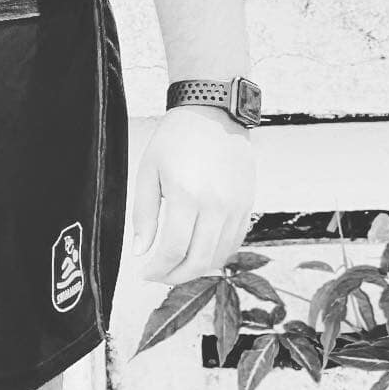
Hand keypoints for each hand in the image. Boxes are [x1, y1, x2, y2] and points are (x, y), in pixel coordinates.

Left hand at [132, 104, 255, 283]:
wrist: (212, 113)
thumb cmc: (175, 138)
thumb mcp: (149, 170)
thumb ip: (144, 214)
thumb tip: (141, 252)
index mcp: (186, 196)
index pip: (173, 250)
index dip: (158, 269)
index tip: (145, 273)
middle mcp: (215, 206)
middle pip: (199, 261)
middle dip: (176, 276)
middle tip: (159, 275)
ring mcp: (235, 208)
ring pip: (219, 257)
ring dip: (197, 268)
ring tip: (176, 264)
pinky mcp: (247, 206)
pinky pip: (234, 243)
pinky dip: (216, 254)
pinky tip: (199, 250)